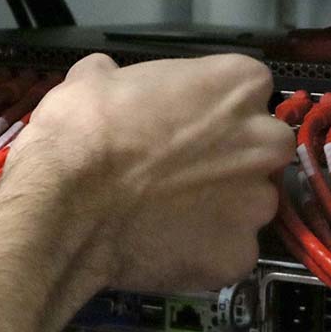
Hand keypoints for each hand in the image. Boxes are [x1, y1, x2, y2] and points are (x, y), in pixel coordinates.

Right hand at [9, 52, 295, 291]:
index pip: (248, 88)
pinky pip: (230, 252)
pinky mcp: (239, 256)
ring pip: (251, 203)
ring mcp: (256, 204)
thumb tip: (106, 75)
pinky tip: (166, 248)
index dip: (215, 109)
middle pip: (264, 147)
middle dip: (233, 158)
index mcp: (238, 84)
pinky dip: (205, 252)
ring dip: (222, 207)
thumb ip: (119, 76)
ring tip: (170, 215)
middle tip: (184, 171)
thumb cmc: (84, 133)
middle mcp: (264, 142)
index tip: (188, 122)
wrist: (66, 208)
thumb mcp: (93, 80)